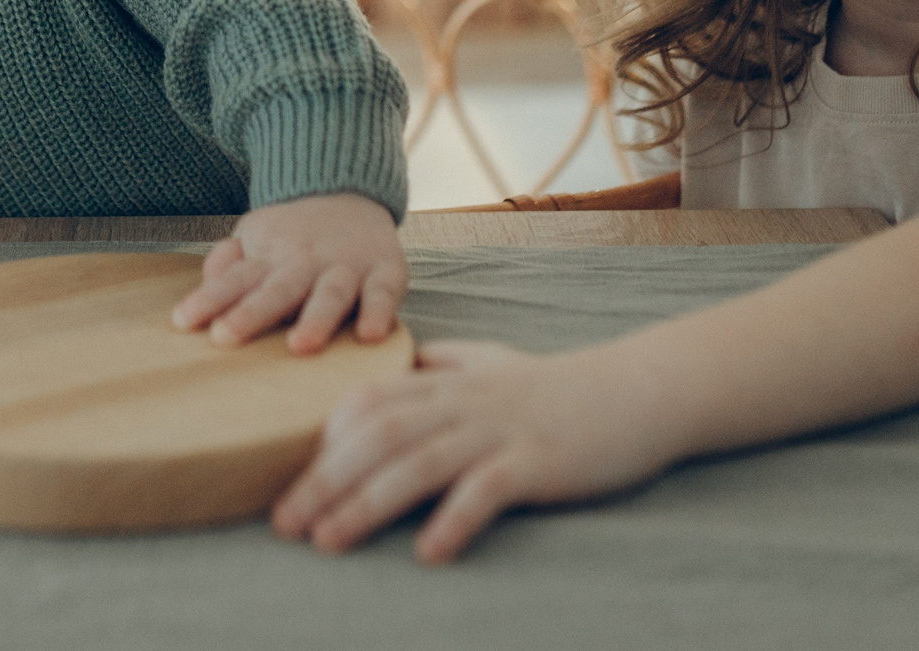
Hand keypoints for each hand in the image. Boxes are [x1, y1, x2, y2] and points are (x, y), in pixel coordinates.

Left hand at [171, 191, 405, 352]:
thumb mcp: (253, 238)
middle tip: (226, 337)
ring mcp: (347, 267)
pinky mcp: (385, 272)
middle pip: (277, 290)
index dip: (209, 299)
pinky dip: (380, 312)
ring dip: (316, 319)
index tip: (183, 322)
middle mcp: (305, 263)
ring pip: (330, 294)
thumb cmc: (293, 233)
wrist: (349, 190)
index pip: (234, 280)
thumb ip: (227, 262)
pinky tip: (370, 335)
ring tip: (300, 345)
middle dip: (252, 314)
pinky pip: (384, 294)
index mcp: (269, 259)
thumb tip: (211, 279)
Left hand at [271, 339, 674, 561]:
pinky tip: (429, 554)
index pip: (364, 405)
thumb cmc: (556, 386)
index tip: (285, 483)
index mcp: (444, 383)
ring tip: (329, 541)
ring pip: (418, 462)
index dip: (320, 442)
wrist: (634, 390)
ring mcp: (498, 431)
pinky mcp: (536, 462)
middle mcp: (461, 403)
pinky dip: (454, 520)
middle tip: (284, 524)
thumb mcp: (490, 364)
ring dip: (366, 503)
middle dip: (323, 480)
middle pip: (376, 436)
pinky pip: (487, 490)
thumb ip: (442, 366)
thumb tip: (404, 369)